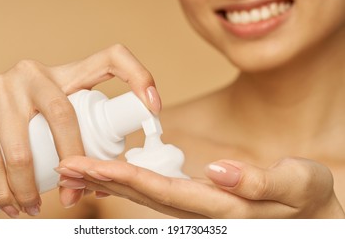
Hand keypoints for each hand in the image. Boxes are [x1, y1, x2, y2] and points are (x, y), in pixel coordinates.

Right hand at [0, 44, 160, 217]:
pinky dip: (4, 192)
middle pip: (66, 117)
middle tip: (73, 196)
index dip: (138, 75)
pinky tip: (12, 206)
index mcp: (65, 74)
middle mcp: (34, 73)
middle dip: (74, 163)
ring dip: (32, 189)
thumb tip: (103, 174)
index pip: (110, 58)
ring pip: (24, 149)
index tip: (154, 107)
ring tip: (36, 209)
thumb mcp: (53, 113)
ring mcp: (1, 86)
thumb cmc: (25, 118)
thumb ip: (78, 129)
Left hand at [56, 156, 344, 217]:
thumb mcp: (300, 185)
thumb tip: (218, 170)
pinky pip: (158, 192)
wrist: (314, 214)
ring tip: (78, 169)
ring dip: (110, 181)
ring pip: (146, 195)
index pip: (165, 191)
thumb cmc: (310, 199)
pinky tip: (112, 174)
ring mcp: (199, 209)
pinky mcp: (200, 202)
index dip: (127, 178)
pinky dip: (130, 183)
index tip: (93, 167)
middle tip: (67, 167)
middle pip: (145, 195)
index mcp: (222, 206)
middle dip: (104, 181)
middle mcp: (202, 211)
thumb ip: (262, 181)